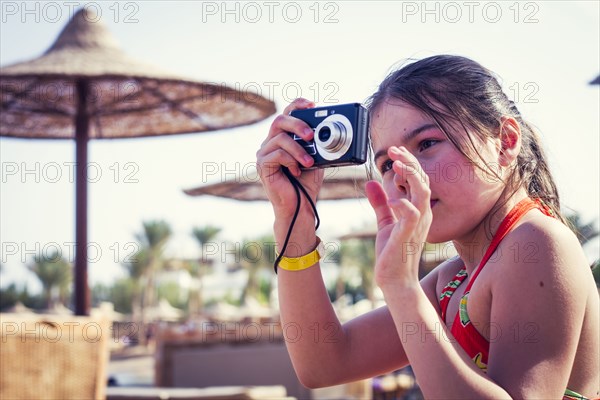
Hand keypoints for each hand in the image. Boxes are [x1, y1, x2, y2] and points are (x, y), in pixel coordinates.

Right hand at [256, 98, 323, 219]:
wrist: (300, 206)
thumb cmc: (306, 183)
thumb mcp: (317, 158)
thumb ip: (318, 144)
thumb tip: (329, 129)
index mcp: (283, 137)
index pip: (287, 114)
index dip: (297, 105)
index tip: (311, 104)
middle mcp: (271, 142)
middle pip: (280, 120)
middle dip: (298, 124)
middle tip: (312, 135)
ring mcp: (264, 153)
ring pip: (280, 138)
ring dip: (299, 150)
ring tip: (310, 162)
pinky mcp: (262, 165)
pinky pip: (277, 154)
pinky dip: (291, 161)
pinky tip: (297, 171)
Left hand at [365, 146, 431, 288]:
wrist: (395, 280)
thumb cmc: (393, 253)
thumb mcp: (385, 223)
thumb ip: (380, 203)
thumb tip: (371, 182)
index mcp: (419, 210)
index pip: (420, 180)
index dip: (409, 163)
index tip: (395, 151)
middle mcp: (423, 214)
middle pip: (423, 180)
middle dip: (410, 162)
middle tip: (395, 150)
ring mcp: (418, 224)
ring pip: (423, 192)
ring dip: (411, 175)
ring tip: (397, 164)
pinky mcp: (408, 235)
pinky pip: (412, 214)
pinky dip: (403, 203)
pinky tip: (391, 199)